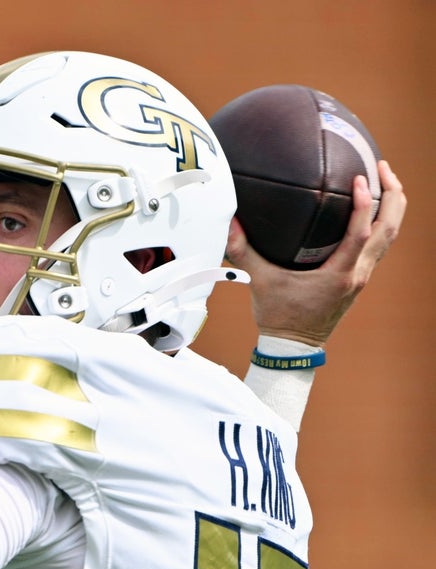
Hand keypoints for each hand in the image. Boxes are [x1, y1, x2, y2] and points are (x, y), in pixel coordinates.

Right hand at [226, 160, 405, 347]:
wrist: (293, 347)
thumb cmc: (279, 317)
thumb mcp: (259, 281)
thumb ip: (243, 251)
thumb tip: (230, 222)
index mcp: (339, 274)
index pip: (361, 232)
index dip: (364, 203)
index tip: (360, 178)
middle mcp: (357, 274)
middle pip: (390, 229)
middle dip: (394, 195)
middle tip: (384, 168)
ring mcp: (361, 277)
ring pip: (390, 237)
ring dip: (392, 208)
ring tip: (385, 181)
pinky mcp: (357, 279)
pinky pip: (378, 245)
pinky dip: (381, 223)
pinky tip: (370, 210)